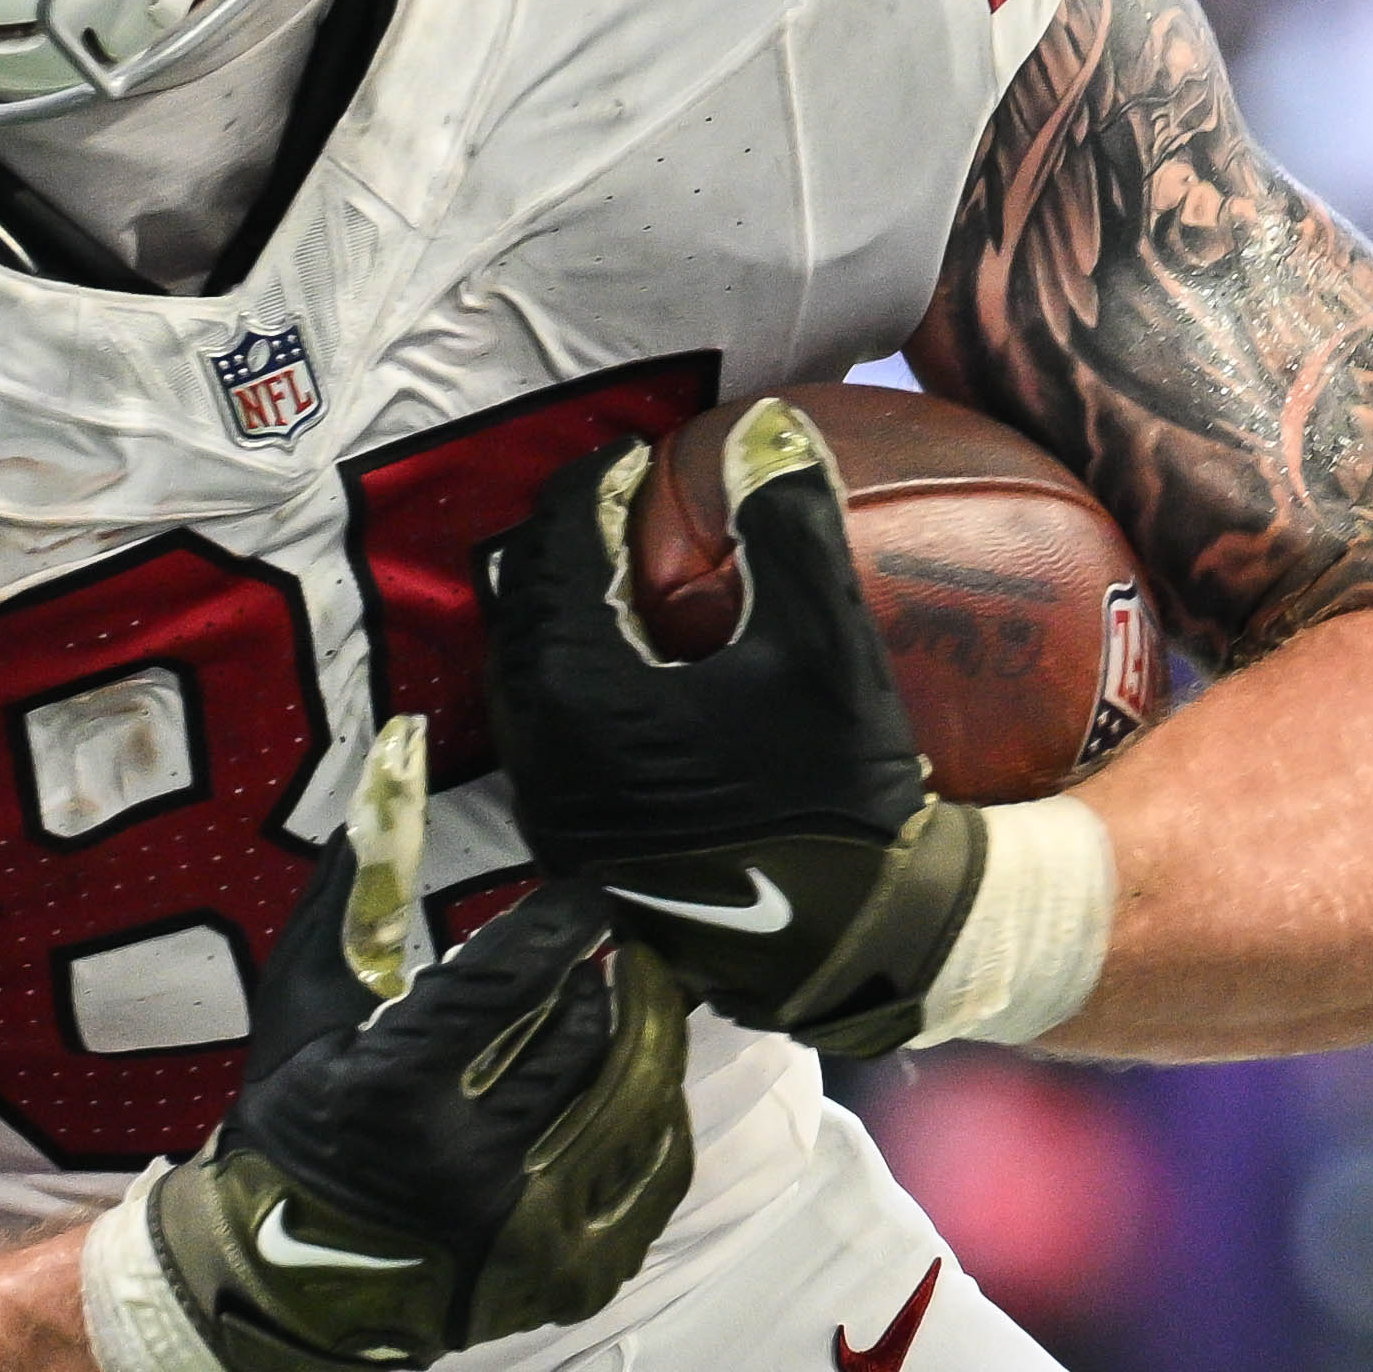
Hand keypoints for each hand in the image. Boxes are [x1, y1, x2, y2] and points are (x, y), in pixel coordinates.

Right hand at [133, 833, 695, 1371]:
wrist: (287, 1288)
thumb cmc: (292, 1133)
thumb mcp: (295, 1016)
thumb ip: (343, 908)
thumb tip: (378, 795)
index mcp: (394, 1093)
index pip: (512, 980)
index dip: (562, 923)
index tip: (584, 896)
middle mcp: (469, 1167)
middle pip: (587, 1037)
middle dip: (615, 976)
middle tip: (618, 946)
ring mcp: (528, 1233)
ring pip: (634, 1103)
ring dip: (646, 1037)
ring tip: (639, 998)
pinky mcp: (569, 1279)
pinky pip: (653, 1179)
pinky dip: (658, 1120)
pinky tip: (644, 1080)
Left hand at [500, 394, 995, 1062]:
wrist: (848, 944)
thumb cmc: (838, 799)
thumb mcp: (826, 646)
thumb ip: (789, 522)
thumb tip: (766, 427)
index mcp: (580, 691)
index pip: (560, 546)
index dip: (596, 485)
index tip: (643, 457)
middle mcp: (540, 750)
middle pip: (524, 605)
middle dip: (569, 543)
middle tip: (626, 506)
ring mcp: (550, 806)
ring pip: (527, 671)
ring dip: (566, 611)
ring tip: (628, 575)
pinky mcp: (573, 845)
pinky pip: (547, 727)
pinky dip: (575, 675)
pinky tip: (637, 666)